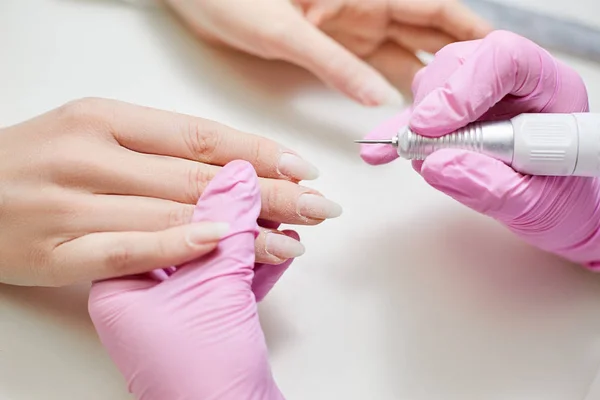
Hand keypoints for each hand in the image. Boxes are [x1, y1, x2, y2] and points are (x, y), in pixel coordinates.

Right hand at [0, 97, 339, 285]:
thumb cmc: (36, 163)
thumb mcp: (95, 137)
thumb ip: (157, 152)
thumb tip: (233, 173)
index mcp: (105, 119)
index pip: (200, 136)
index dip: (258, 153)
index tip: (303, 168)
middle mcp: (90, 154)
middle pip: (198, 176)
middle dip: (268, 193)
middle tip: (318, 206)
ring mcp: (70, 202)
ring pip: (172, 212)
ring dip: (241, 229)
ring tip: (293, 240)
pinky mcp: (54, 250)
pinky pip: (125, 248)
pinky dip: (176, 247)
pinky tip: (221, 247)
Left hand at [89, 161, 286, 399]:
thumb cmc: (200, 376)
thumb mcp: (215, 290)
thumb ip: (229, 229)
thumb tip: (240, 175)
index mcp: (120, 281)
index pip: (165, 208)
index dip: (213, 180)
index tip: (254, 164)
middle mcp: (141, 291)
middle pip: (198, 227)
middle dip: (250, 205)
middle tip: (286, 185)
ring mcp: (174, 306)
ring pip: (221, 251)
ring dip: (262, 233)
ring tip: (295, 214)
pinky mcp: (206, 317)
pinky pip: (232, 274)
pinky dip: (260, 260)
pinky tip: (285, 244)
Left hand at [165, 0, 491, 104]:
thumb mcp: (286, 31)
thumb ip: (336, 65)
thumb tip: (382, 100)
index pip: (434, 7)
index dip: (470, 30)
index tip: (500, 56)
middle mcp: (364, 6)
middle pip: (427, 33)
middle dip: (456, 62)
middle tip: (483, 97)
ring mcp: (349, 26)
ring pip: (402, 53)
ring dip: (426, 81)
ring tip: (452, 112)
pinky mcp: (331, 44)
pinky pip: (371, 67)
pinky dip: (389, 87)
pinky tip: (406, 108)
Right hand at [360, 31, 599, 267]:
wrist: (561, 213)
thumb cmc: (566, 203)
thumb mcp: (540, 205)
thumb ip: (493, 186)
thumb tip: (438, 165)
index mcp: (548, 89)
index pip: (504, 59)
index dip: (464, 86)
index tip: (433, 126)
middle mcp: (512, 85)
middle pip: (461, 63)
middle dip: (432, 102)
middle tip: (417, 142)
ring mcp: (480, 99)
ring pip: (435, 83)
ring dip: (417, 120)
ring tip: (413, 154)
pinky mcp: (456, 121)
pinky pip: (420, 117)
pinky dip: (399, 135)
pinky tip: (380, 152)